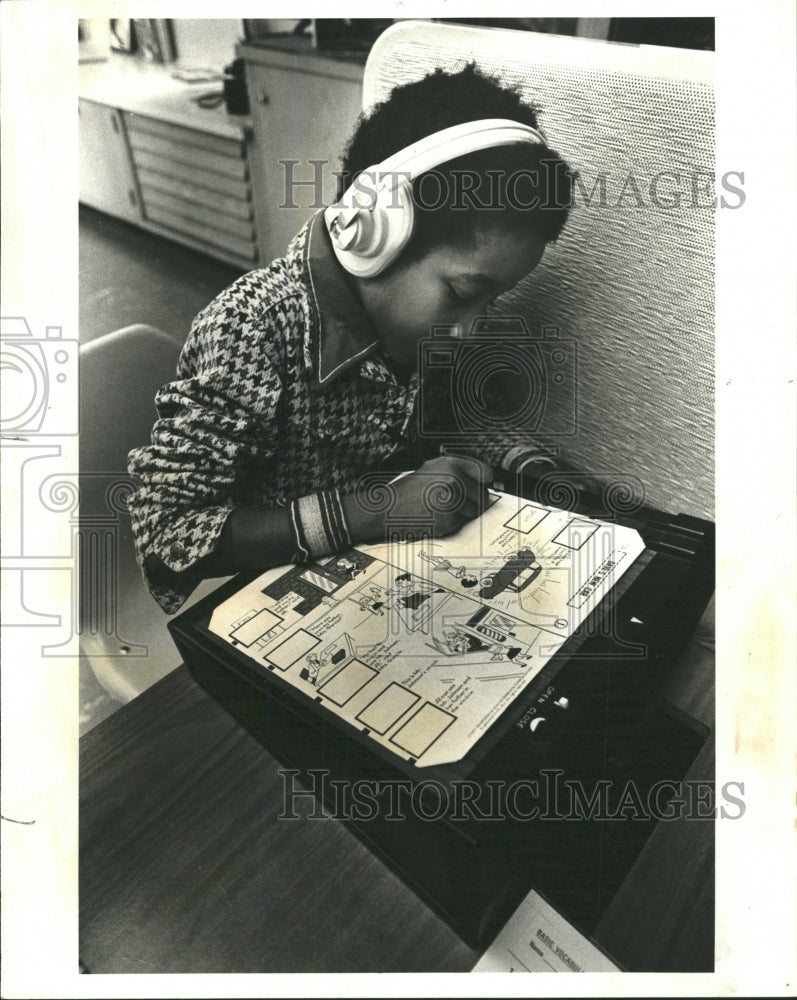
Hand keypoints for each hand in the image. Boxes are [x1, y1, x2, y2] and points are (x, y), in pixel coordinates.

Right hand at [344, 455, 492, 543]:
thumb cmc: (409, 490)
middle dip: (472, 500)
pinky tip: (437, 516)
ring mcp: (452, 500)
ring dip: (463, 512)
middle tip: (453, 501)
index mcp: (450, 464)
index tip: (480, 486)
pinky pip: (462, 523)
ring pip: (475, 510)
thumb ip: (458, 470)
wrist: (387, 509)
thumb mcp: (432, 469)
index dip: (483, 482)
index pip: (486, 473)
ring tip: (442, 508)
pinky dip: (453, 522)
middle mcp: (453, 479)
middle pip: (483, 494)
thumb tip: (485, 478)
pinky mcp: (448, 519)